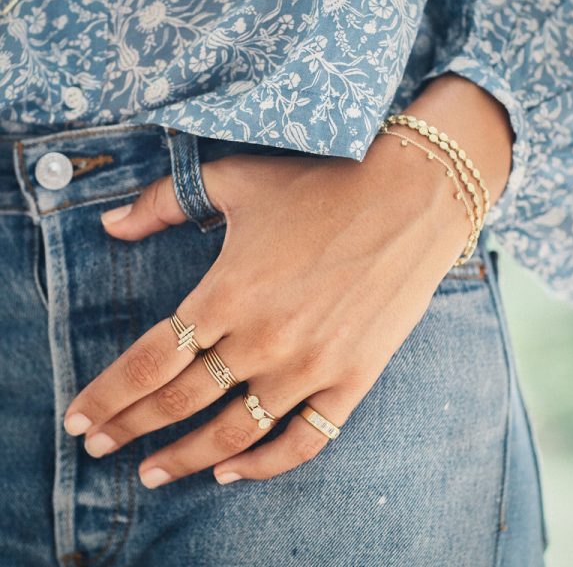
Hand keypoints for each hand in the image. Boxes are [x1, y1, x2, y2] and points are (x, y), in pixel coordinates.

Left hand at [62, 75, 511, 487]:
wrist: (410, 199)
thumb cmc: (323, 186)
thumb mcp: (237, 182)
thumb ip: (163, 202)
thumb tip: (110, 224)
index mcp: (228, 293)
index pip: (149, 362)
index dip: (107, 395)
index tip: (80, 420)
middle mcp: (262, 340)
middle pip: (179, 402)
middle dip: (130, 428)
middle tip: (99, 448)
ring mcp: (310, 367)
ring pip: (233, 432)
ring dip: (186, 458)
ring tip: (152, 473)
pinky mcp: (351, 380)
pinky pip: (304, 440)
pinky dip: (265, 466)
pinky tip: (233, 473)